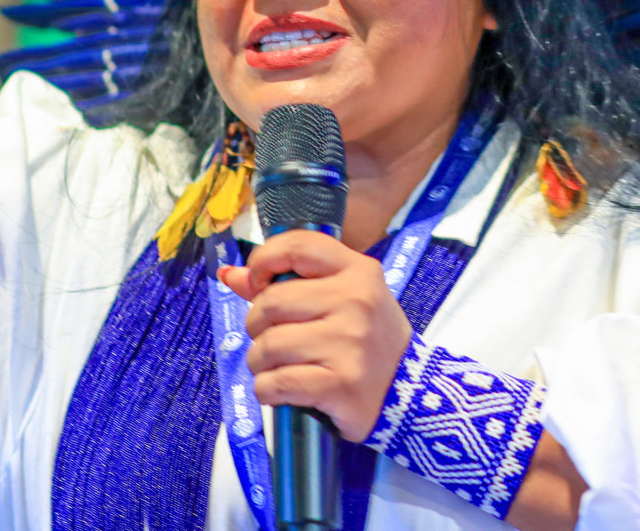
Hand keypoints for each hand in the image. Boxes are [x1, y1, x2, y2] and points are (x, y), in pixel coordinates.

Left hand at [218, 231, 413, 441]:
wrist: (409, 392)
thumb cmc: (368, 340)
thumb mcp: (341, 300)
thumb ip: (286, 283)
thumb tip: (230, 273)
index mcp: (358, 271)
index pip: (297, 246)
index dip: (264, 261)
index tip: (259, 283)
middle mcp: (355, 301)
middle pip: (270, 303)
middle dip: (257, 326)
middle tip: (272, 339)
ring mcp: (349, 342)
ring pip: (267, 346)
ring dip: (260, 363)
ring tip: (279, 367)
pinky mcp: (339, 383)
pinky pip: (275, 383)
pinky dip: (268, 390)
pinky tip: (283, 390)